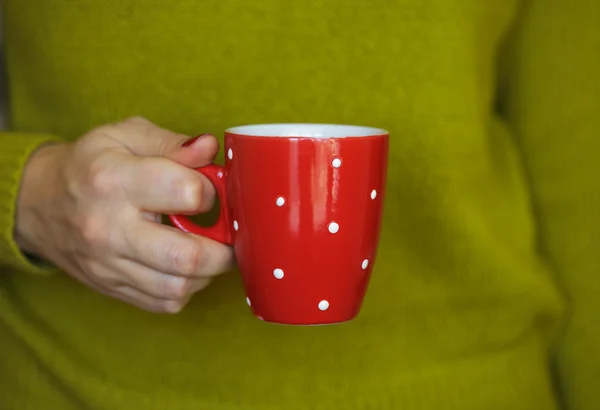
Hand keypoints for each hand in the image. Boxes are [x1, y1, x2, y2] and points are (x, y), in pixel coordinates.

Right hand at [15, 117, 233, 312]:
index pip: (186, 194)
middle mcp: (110, 229)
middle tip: (229, 234)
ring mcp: (109, 265)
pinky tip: (185, 266)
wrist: (39, 203)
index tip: (211, 189)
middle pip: (187, 256)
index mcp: (115, 181)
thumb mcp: (125, 136)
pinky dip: (186, 288)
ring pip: (179, 287)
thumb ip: (172, 144)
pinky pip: (165, 303)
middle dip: (224, 247)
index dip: (212, 191)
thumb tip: (210, 149)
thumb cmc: (90, 165)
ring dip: (208, 271)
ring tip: (209, 249)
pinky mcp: (112, 287)